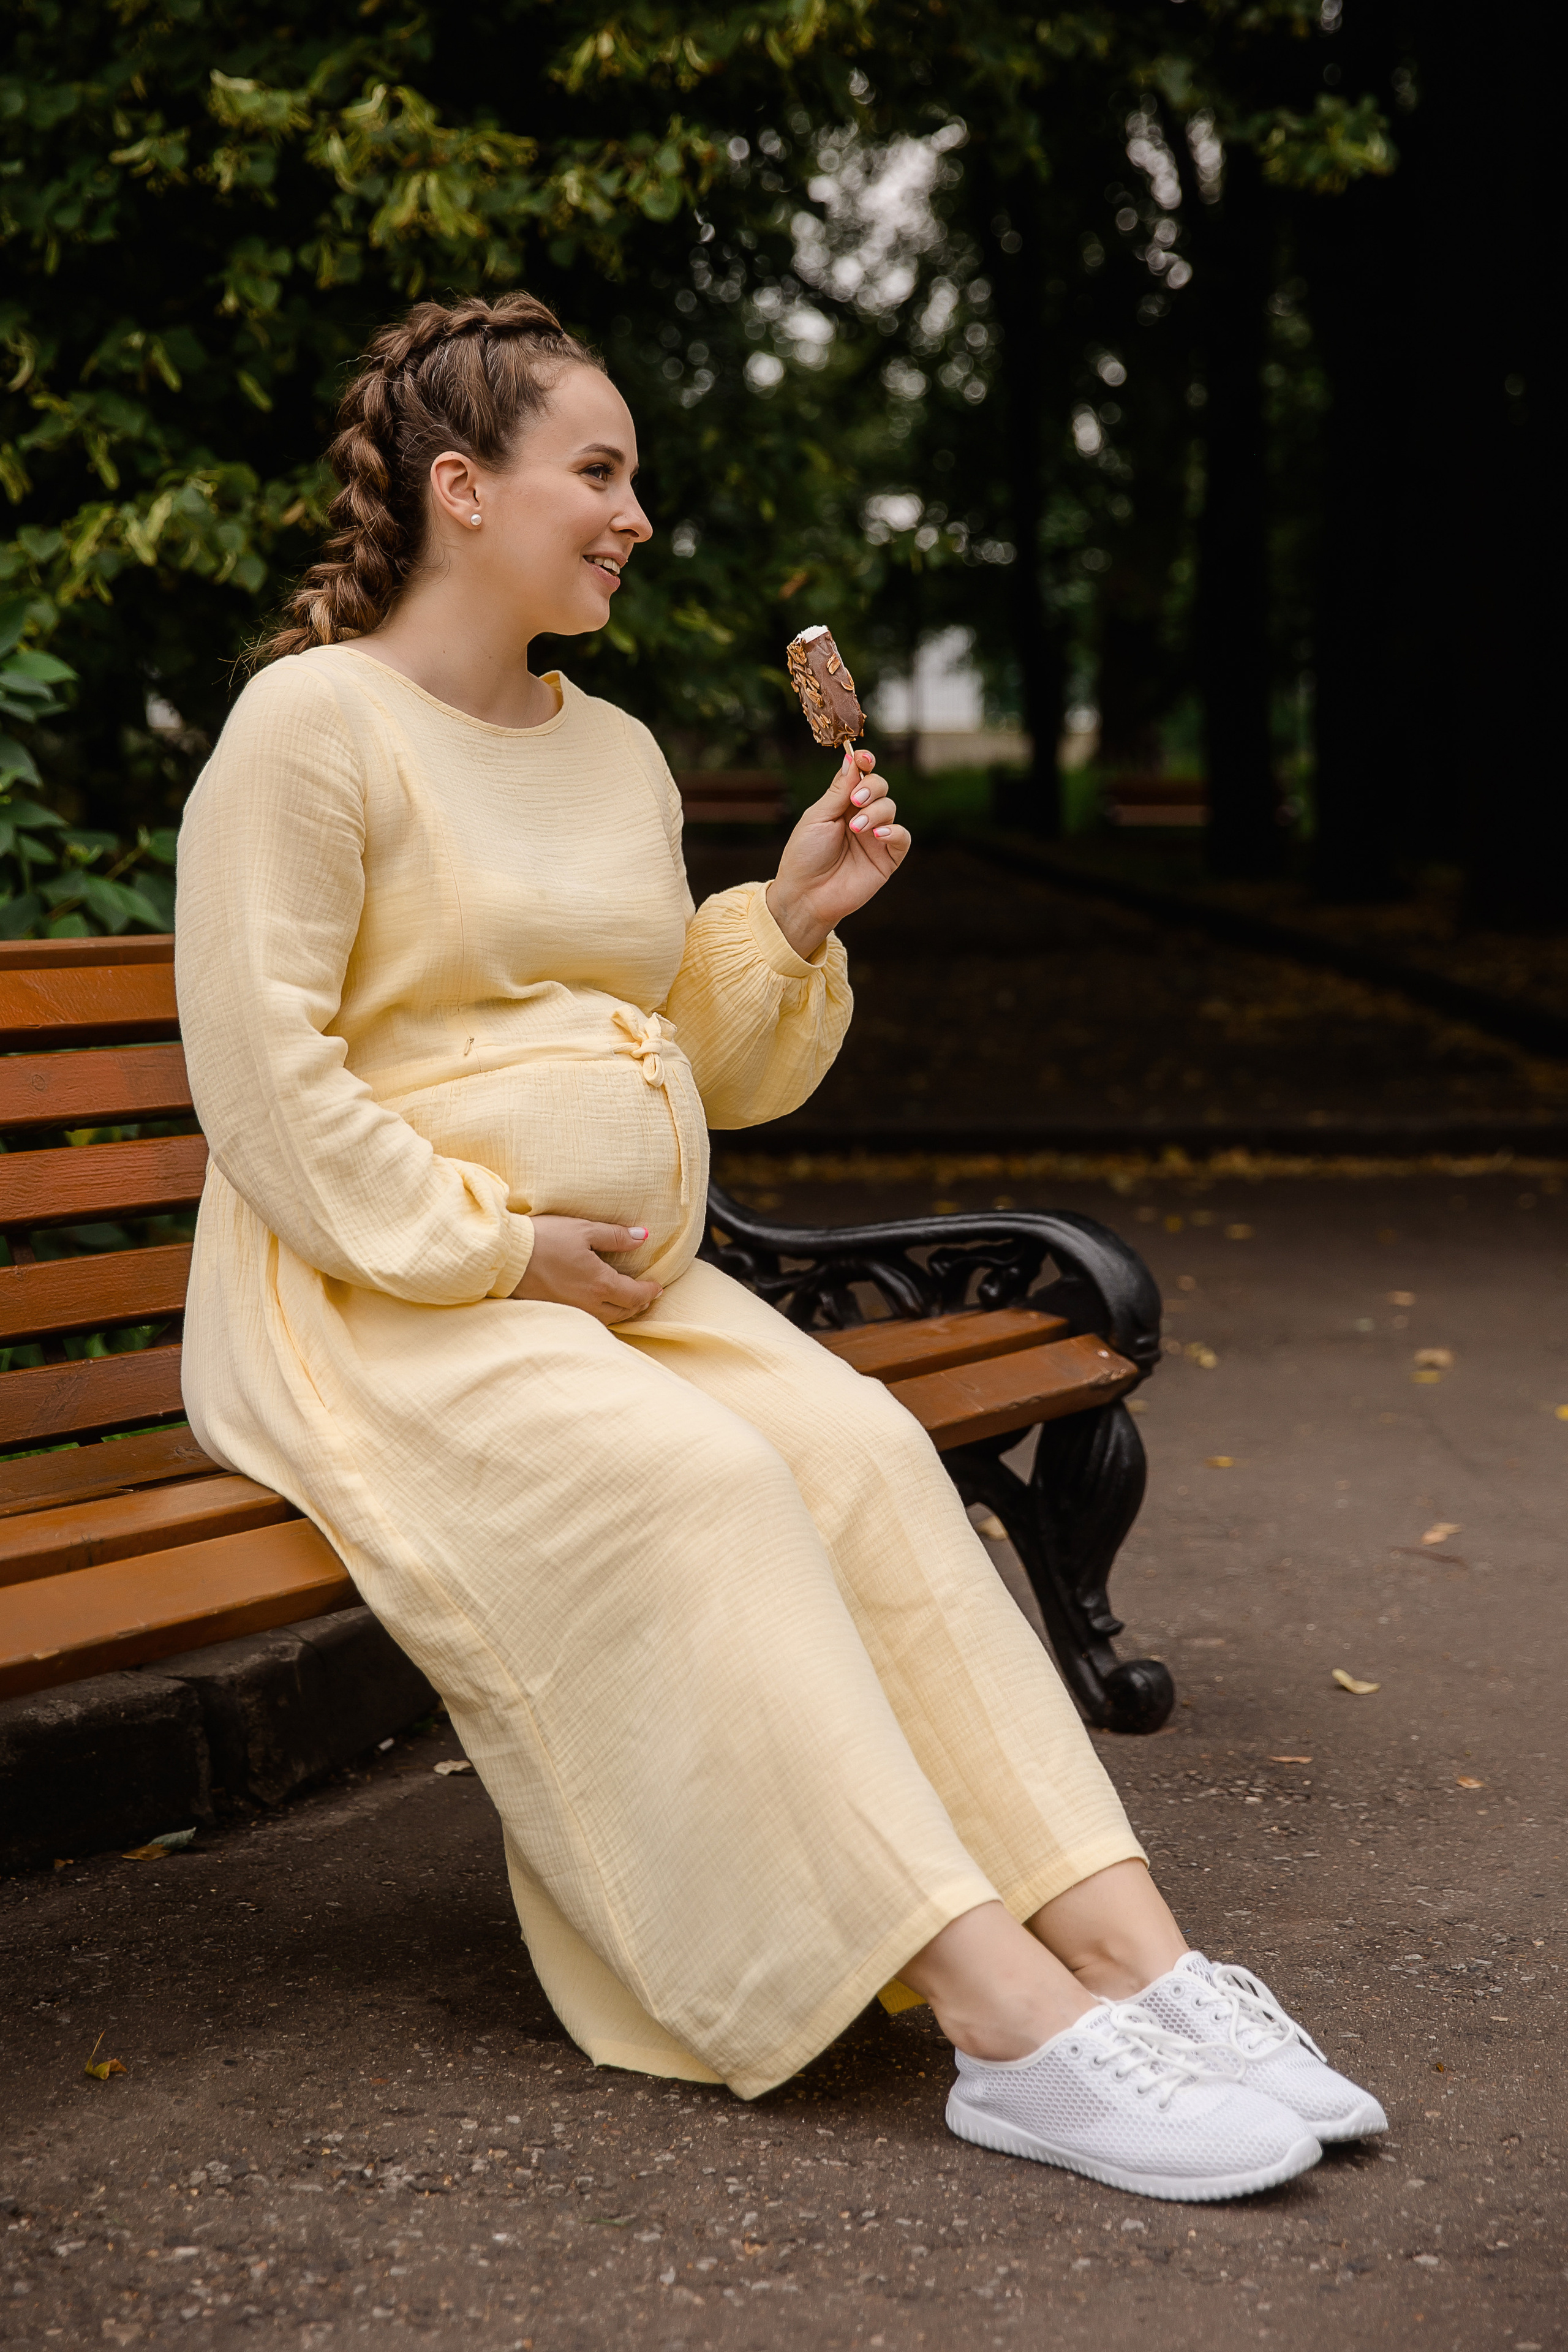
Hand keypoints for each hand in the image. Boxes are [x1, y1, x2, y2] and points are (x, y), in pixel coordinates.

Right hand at [510, 1217, 661, 1325]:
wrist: (506, 1257)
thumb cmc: (544, 1239)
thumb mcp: (583, 1230)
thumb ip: (615, 1236)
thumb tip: (642, 1236)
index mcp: (600, 1283)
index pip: (635, 1295)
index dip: (650, 1292)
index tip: (657, 1287)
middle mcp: (589, 1303)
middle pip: (623, 1312)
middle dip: (639, 1304)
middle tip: (647, 1296)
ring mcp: (572, 1311)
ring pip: (606, 1319)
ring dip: (621, 1312)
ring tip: (626, 1302)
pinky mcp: (557, 1311)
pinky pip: (588, 1320)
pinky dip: (601, 1315)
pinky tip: (598, 1305)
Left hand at [765, 746, 909, 960]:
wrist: (806, 895)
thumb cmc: (805, 856)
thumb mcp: (817, 818)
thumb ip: (838, 791)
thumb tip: (851, 759)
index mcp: (841, 804)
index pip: (860, 776)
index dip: (865, 763)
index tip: (864, 757)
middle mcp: (861, 817)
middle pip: (879, 787)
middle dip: (871, 787)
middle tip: (855, 801)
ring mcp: (876, 837)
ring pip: (890, 808)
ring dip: (875, 812)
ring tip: (856, 828)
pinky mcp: (887, 858)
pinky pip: (903, 837)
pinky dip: (895, 832)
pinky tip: (878, 836)